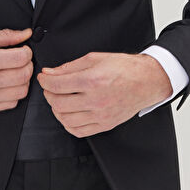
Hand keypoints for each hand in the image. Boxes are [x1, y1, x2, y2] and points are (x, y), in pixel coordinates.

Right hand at [0, 27, 33, 112]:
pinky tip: (6, 84)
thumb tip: (25, 34)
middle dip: (28, 65)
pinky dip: (14, 93)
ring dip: (23, 80)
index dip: (27, 52)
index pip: (21, 58)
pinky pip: (13, 103)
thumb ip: (5, 35)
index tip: (23, 50)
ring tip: (14, 72)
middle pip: (24, 75)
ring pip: (22, 91)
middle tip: (21, 60)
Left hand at [36, 52, 172, 136]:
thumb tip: (51, 72)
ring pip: (65, 119)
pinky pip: (78, 131)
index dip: (45, 81)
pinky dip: (67, 124)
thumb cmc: (123, 68)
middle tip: (50, 88)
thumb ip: (70, 67)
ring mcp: (100, 115)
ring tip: (58, 99)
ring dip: (56, 109)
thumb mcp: (95, 58)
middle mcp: (96, 100)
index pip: (57, 85)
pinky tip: (68, 113)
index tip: (43, 78)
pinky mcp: (105, 125)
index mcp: (92, 80)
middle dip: (48, 94)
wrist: (146, 81)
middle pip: (58, 103)